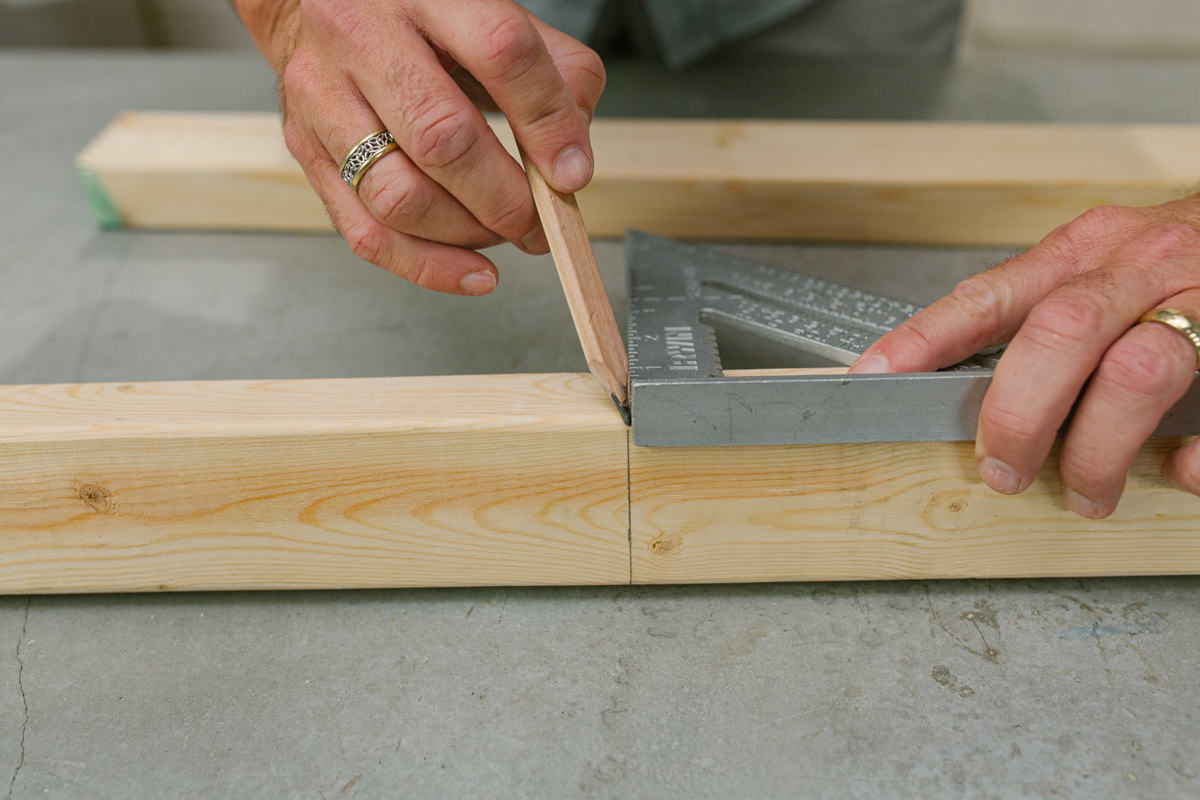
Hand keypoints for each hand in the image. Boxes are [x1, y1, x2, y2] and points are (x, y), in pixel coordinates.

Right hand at [235, 0, 605, 293]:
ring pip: (398, 195)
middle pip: (443, 137)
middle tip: (540, 222)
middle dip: (505, 199)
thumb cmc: (417, 15)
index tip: (571, 174)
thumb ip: (553, 73)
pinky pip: (364, 230)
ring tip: (503, 234)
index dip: (546, 121)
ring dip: (467, 234)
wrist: (310, 0)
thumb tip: (571, 158)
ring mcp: (325, 96)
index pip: (501, 53)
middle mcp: (363, 38)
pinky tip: (472, 271)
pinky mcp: (306, 148)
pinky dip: (427, 266)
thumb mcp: (494, 14)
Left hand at [849, 194, 1199, 517]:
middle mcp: (1139, 266)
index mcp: (1086, 249)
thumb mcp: (1101, 262)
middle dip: (1020, 414)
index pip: (990, 292)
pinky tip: (1179, 470)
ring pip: (1138, 374)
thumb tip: (965, 383)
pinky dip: (1195, 452)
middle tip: (1001, 470)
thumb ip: (1043, 313)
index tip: (876, 375)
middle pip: (1060, 335)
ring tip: (1084, 492)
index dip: (927, 337)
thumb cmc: (1178, 257)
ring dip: (1098, 449)